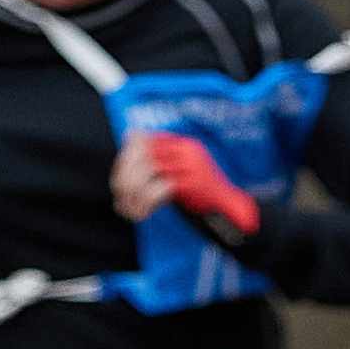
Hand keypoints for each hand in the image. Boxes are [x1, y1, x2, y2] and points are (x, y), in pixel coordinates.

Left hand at [110, 130, 260, 247]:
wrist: (229, 209)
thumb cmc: (204, 194)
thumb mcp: (184, 173)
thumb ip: (165, 164)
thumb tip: (134, 161)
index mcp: (186, 146)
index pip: (150, 138)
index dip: (131, 151)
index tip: (122, 167)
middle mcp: (188, 152)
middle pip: (147, 151)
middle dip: (130, 169)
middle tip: (120, 186)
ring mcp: (191, 166)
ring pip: (152, 167)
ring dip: (137, 185)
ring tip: (129, 198)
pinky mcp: (193, 184)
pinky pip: (163, 186)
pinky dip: (150, 198)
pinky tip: (145, 208)